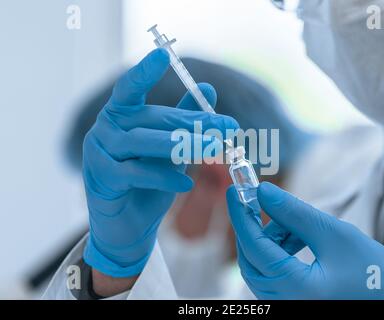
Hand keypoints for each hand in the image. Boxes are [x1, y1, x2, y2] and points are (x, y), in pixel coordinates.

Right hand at [83, 48, 238, 276]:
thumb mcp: (169, 149)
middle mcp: (106, 129)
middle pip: (153, 119)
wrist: (126, 223)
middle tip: (228, 127)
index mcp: (120, 116)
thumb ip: (184, 120)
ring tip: (214, 149)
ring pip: (144, 142)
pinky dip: (163, 176)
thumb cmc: (147, 181)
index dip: (144, 71)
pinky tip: (186, 182)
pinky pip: (137, 173)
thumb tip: (209, 89)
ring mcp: (100, 153)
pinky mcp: (103, 179)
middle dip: (194, 124)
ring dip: (183, 145)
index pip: (130, 89)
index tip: (162, 54)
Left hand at [226, 182, 383, 299]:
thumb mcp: (333, 234)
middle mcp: (285, 301)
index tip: (234, 191)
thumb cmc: (373, 272)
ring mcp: (287, 303)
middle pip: (252, 259)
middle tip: (256, 201)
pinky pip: (273, 273)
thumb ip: (295, 213)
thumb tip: (264, 192)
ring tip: (291, 222)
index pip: (255, 247)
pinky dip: (279, 251)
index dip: (242, 216)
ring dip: (270, 239)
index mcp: (296, 288)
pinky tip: (297, 237)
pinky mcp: (293, 300)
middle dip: (253, 227)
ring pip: (261, 266)